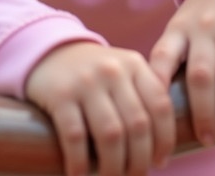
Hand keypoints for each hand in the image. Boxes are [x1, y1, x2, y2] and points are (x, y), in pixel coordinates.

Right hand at [25, 41, 174, 175]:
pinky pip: (76, 137)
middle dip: (140, 161)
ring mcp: (86, 81)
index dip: (165, 139)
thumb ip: (142, 97)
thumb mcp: (122, 71)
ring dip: (114, 168)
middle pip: (138, 125)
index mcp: (134, 64)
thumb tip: (160, 149)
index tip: (160, 162)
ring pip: (111, 135)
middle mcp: (113, 70)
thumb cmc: (94, 73)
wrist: (49, 50)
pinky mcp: (60, 95)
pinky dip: (80, 163)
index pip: (160, 105)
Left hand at [149, 0, 214, 151]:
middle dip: (205, 116)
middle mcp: (204, 27)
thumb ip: (171, 62)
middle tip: (209, 142)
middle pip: (202, 78)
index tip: (156, 124)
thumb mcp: (181, 27)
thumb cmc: (204, 14)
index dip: (156, 89)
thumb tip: (157, 114)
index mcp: (179, 29)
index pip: (161, 58)